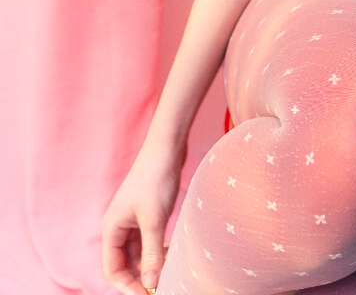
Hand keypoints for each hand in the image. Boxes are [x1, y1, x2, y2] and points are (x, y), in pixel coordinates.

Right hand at [102, 138, 186, 294]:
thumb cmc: (156, 179)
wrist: (167, 146)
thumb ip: (151, 253)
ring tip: (168, 270)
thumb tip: (150, 283)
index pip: (113, 268)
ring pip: (138, 252)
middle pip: (125, 263)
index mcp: (113, 227)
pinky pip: (148, 240)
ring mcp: (133, 219)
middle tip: (159, 285)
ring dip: (150, 263)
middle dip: (139, 276)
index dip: (127, 285)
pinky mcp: (147, 213)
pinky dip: (157, 249)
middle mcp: (119, 225)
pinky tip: (170, 252)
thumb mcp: (154, 220)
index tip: (146, 293)